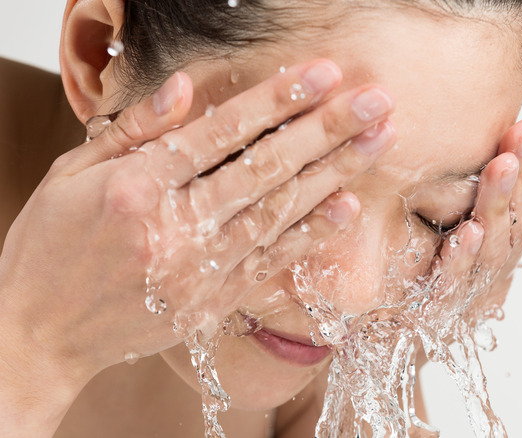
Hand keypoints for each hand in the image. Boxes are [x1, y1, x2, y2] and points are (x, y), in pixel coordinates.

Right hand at [0, 59, 396, 403]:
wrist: (38, 333)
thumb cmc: (51, 246)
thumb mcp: (72, 174)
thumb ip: (134, 130)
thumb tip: (186, 87)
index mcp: (136, 187)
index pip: (221, 131)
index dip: (277, 99)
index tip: (323, 72)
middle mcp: (173, 229)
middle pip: (265, 167)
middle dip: (327, 129)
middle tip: (376, 101)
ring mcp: (197, 270)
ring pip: (279, 211)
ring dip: (335, 173)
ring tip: (379, 140)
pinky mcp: (211, 302)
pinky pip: (270, 262)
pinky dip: (311, 234)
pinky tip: (349, 206)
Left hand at [428, 115, 521, 325]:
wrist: (380, 333)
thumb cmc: (413, 273)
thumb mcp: (439, 225)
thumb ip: (465, 191)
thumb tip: (487, 137)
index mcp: (497, 248)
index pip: (520, 204)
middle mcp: (491, 273)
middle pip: (515, 224)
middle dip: (519, 178)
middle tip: (521, 137)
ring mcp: (468, 295)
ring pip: (492, 252)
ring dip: (496, 207)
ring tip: (502, 168)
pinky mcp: (435, 315)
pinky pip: (452, 286)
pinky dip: (462, 259)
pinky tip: (468, 232)